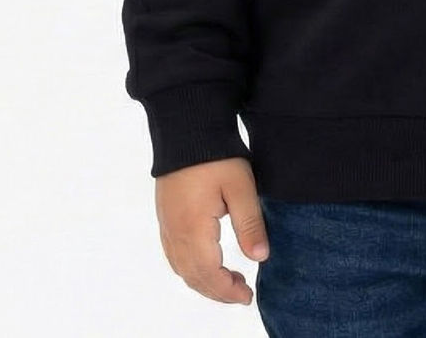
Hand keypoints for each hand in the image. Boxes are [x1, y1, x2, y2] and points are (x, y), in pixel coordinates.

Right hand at [154, 156, 269, 305]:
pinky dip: (190, 269)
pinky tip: (205, 264)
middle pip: (193, 276)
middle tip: (242, 294)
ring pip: (181, 268)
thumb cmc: (216, 156)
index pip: (209, 274)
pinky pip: (174, 255)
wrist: (186, 129)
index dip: (228, 291)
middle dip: (217, 291)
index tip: (247, 297)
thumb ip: (249, 223)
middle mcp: (174, 232)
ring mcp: (166, 225)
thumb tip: (260, 258)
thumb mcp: (240, 187)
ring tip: (229, 282)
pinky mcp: (165, 216)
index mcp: (193, 229)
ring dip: (204, 282)